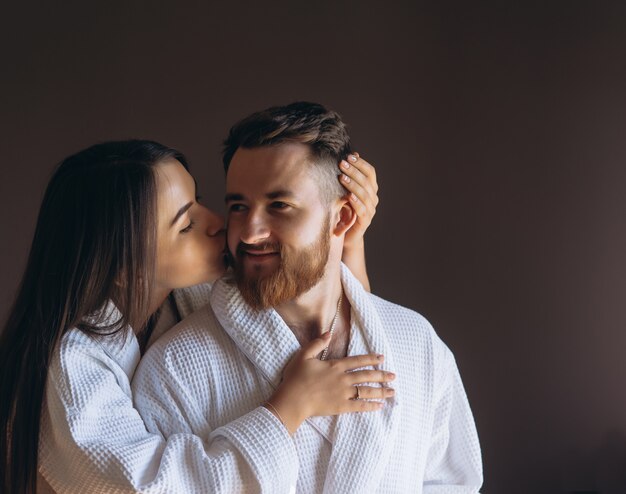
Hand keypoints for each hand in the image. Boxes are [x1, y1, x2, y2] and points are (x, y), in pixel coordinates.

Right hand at [266, 333, 395, 434]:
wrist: (293, 400)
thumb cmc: (296, 378)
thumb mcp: (304, 355)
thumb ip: (317, 344)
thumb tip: (328, 333)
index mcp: (335, 366)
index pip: (357, 361)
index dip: (371, 359)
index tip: (382, 358)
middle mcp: (343, 379)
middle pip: (366, 375)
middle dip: (382, 375)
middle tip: (394, 376)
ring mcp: (343, 393)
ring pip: (366, 390)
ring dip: (381, 390)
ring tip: (392, 391)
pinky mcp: (341, 407)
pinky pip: (360, 406)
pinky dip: (371, 406)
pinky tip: (380, 405)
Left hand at [338, 153, 378, 249]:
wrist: (345, 233)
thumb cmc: (344, 208)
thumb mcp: (344, 190)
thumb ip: (349, 175)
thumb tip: (352, 154)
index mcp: (371, 189)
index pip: (370, 172)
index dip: (361, 164)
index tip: (348, 157)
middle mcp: (373, 198)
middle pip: (367, 182)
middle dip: (354, 171)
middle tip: (341, 164)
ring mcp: (370, 210)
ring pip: (365, 195)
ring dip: (353, 185)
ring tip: (342, 177)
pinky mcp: (364, 222)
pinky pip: (362, 210)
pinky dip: (356, 202)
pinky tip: (348, 196)